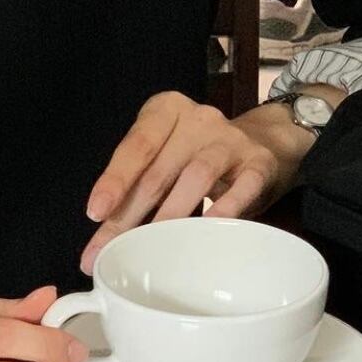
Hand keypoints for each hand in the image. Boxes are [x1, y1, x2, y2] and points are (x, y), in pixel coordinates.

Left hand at [80, 88, 343, 274]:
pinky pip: (242, 187)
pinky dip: (224, 210)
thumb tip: (100, 244)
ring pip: (196, 176)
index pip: (136, 146)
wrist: (266, 143)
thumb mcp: (164, 160)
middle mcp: (198, 119)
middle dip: (131, 213)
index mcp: (166, 111)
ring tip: (153, 247)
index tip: (96, 213)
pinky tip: (208, 231)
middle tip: (112, 249)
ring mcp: (231, 140)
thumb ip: (135, 190)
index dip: (114, 180)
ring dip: (171, 214)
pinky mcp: (260, 163)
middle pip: (159, 168)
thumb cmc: (196, 156)